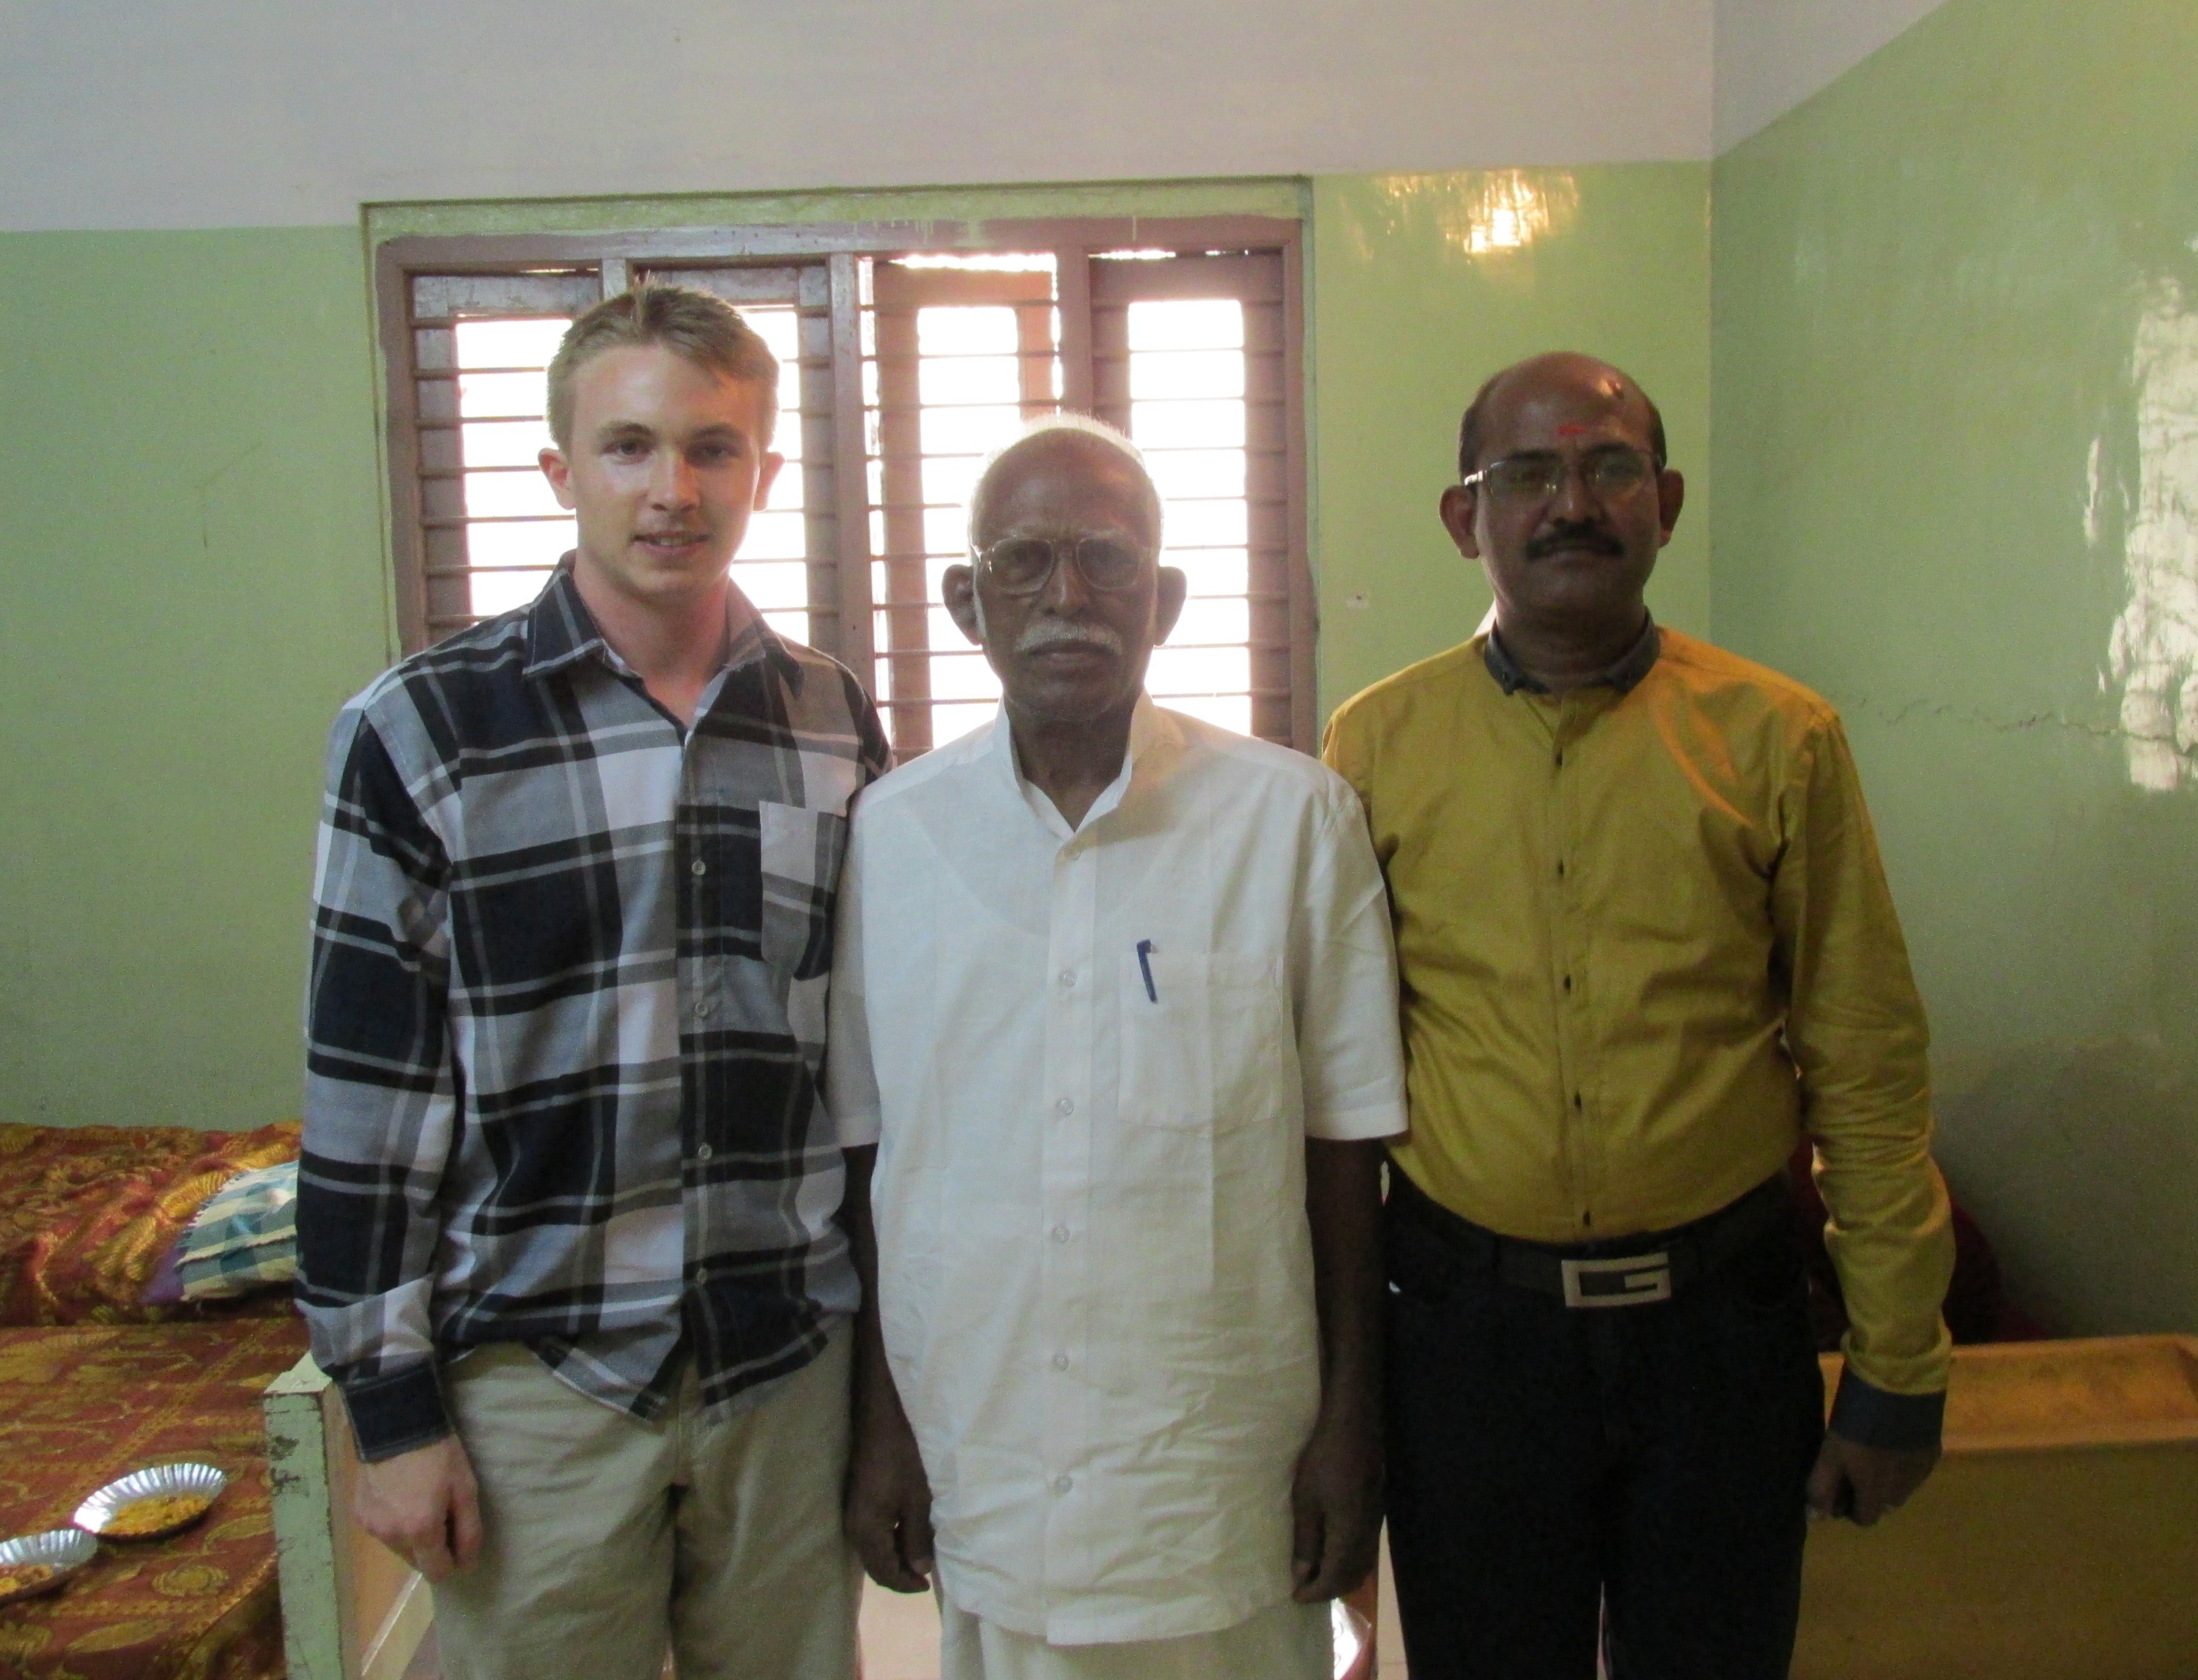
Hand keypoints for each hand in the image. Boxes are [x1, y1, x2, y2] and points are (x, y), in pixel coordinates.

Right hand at [354, 1434, 481, 1581]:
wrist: (397, 1424)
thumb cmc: (439, 1454)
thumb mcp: (465, 1488)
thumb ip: (468, 1531)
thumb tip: (467, 1565)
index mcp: (420, 1531)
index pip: (436, 1572)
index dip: (452, 1561)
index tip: (459, 1539)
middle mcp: (391, 1536)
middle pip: (417, 1561)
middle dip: (433, 1547)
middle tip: (443, 1512)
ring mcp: (372, 1526)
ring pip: (399, 1547)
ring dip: (413, 1535)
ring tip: (421, 1500)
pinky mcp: (360, 1514)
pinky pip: (383, 1531)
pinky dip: (395, 1522)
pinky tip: (402, 1495)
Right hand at [845, 1398, 933, 1592]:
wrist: (880, 1417)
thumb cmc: (903, 1456)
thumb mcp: (918, 1498)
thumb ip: (917, 1537)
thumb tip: (919, 1569)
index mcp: (866, 1530)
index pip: (884, 1572)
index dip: (906, 1583)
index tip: (928, 1584)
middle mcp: (852, 1527)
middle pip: (874, 1564)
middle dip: (899, 1573)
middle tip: (926, 1572)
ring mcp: (851, 1513)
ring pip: (872, 1549)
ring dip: (894, 1556)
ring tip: (920, 1552)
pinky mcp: (856, 1501)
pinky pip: (871, 1533)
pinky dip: (888, 1540)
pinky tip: (907, 1531)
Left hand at [1290, 1403, 1381, 1601]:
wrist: (1354, 1426)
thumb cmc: (1323, 1459)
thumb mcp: (1306, 1499)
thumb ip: (1306, 1540)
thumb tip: (1302, 1574)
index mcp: (1350, 1534)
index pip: (1335, 1579)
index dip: (1315, 1593)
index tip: (1295, 1597)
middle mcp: (1368, 1535)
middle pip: (1353, 1577)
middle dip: (1329, 1589)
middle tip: (1303, 1588)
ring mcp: (1375, 1523)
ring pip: (1362, 1566)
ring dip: (1340, 1577)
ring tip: (1314, 1572)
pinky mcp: (1376, 1512)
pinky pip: (1366, 1550)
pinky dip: (1349, 1561)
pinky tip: (1331, 1551)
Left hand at [1806, 1431, 1938, 1525]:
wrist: (1897, 1392)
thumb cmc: (1858, 1425)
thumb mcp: (1831, 1454)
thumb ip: (1822, 1488)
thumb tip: (1815, 1518)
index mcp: (1878, 1494)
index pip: (1866, 1519)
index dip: (1851, 1508)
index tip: (1841, 1489)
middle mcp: (1904, 1490)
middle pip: (1885, 1503)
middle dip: (1870, 1492)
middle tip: (1856, 1466)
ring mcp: (1922, 1471)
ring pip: (1903, 1486)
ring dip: (1889, 1478)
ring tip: (1875, 1451)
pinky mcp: (1933, 1452)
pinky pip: (1916, 1468)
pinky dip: (1905, 1462)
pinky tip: (1894, 1440)